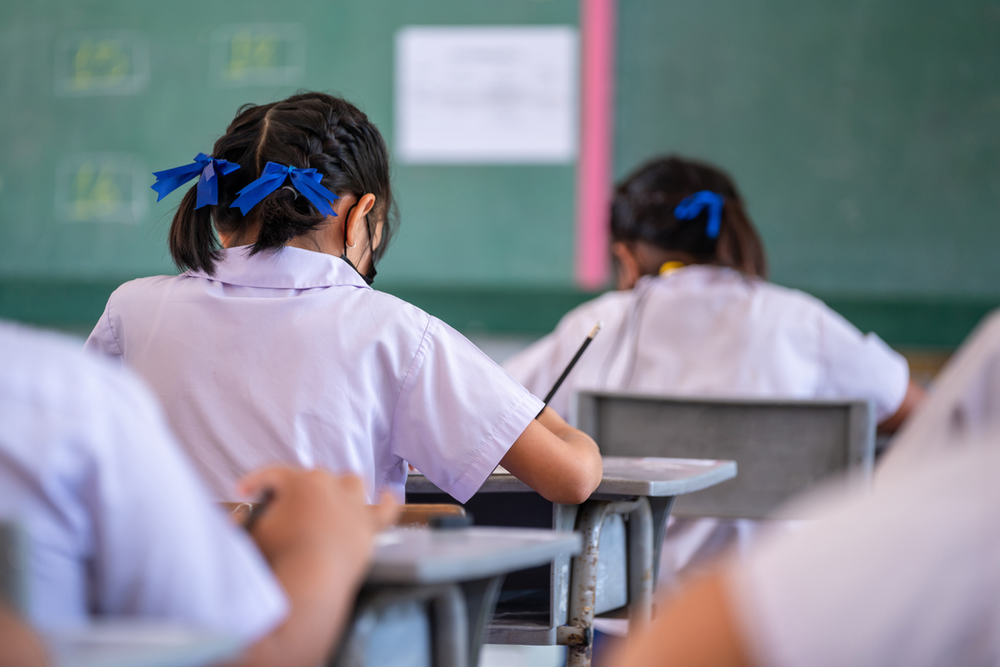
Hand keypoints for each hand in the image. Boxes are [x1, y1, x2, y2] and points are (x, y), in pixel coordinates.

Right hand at [236, 468, 398, 579]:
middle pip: (314, 477)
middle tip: (284, 510)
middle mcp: (330, 486)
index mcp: (300, 482)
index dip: (255, 481)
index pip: (274, 473)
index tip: (242, 492)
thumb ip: (242, 520)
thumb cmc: (279, 555)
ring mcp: (353, 505)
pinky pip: (386, 508)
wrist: (312, 579)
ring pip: (350, 483)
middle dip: (297, 489)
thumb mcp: (252, 533)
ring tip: (329, 499)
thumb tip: (237, 518)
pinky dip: (387, 500)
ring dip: (338, 488)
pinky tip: (386, 495)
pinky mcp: (369, 527)